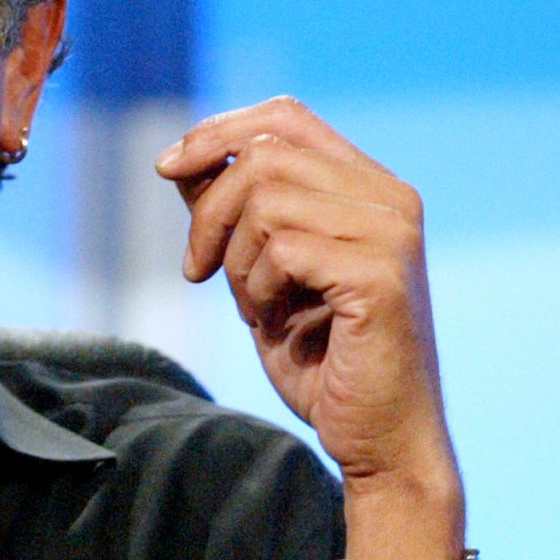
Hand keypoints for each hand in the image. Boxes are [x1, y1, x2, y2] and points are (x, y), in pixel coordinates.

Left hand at [158, 97, 460, 526]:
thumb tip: (185, 163)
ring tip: (256, 307)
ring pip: (266, 202)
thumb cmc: (323, 363)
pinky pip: (282, 250)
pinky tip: (274, 324)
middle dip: (210, 213)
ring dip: (236, 261)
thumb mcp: (263, 275)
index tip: (168, 167)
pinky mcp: (380, 275)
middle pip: (263, 155)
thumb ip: (236, 217)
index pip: (286, 118)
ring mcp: (391, 233)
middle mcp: (390, 198)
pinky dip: (257, 290)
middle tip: (199, 271)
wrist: (378, 441)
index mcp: (369, 188)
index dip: (218, 131)